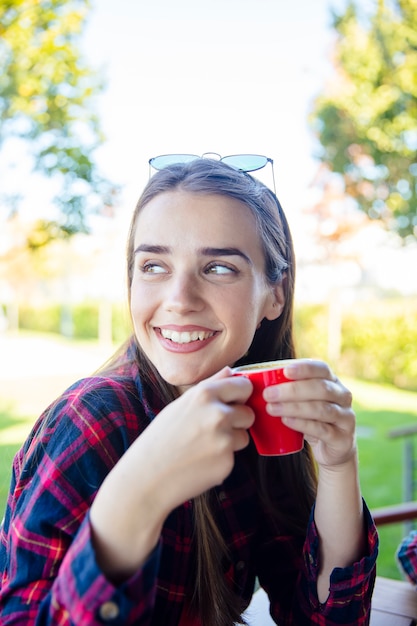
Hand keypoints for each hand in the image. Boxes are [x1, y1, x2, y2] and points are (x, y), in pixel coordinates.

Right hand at [90, 368, 253, 577]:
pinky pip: (235, 456)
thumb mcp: (181, 404)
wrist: (147, 476)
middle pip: (248, 413)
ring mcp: (224, 438)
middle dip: (238, 421)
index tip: (232, 403)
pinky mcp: (227, 462)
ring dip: (231, 441)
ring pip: (244, 436)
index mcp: (205, 394)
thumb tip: (231, 370)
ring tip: (203, 446)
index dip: (240, 396)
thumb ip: (210, 385)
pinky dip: (222, 459)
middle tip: (214, 429)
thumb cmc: (161, 438)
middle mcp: (218, 413)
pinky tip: (201, 461)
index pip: (244, 386)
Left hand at [263, 359, 355, 468]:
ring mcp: (345, 417)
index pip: (322, 369)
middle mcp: (343, 396)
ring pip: (321, 409)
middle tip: (269, 394)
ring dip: (294, 408)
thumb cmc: (310, 419)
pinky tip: (287, 421)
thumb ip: (284, 388)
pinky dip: (303, 424)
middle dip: (293, 390)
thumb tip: (242, 377)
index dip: (305, 368)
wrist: (333, 450)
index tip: (284, 371)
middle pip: (321, 388)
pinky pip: (322, 429)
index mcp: (332, 381)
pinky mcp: (342, 438)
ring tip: (272, 409)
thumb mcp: (302, 401)